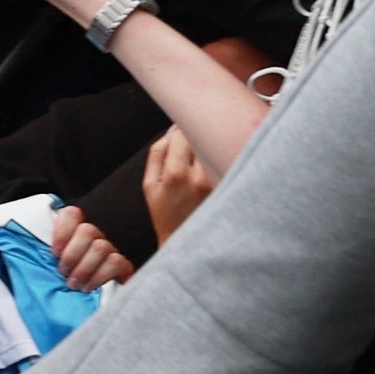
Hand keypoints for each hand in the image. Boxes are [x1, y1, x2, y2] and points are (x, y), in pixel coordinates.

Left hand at [49, 205, 133, 289]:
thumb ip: (53, 251)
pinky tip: (88, 286)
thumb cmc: (71, 273)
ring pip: (101, 247)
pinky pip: (115, 263)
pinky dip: (99, 276)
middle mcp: (97, 231)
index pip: (71, 214)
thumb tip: (38, 251)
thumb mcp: (58, 259)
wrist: (99, 292)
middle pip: (87, 231)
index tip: (55, 253)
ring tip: (74, 283)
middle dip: (72, 254)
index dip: (62, 232)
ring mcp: (113, 246)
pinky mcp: (124, 263)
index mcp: (78, 225)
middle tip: (63, 271)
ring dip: (84, 268)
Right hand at [142, 126, 217, 247]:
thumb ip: (157, 154)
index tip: (176, 138)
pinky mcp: (226, 187)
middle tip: (188, 149)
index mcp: (176, 173)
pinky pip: (221, 163)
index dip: (177, 133)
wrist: (184, 242)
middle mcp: (199, 176)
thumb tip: (170, 132)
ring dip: (207, 149)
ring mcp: (215, 183)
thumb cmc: (164, 215)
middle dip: (194, 138)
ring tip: (198, 161)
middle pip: (201, 139)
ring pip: (213, 149)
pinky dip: (216, 161)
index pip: (181, 135)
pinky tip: (209, 170)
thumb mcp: (149, 185)